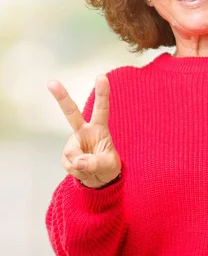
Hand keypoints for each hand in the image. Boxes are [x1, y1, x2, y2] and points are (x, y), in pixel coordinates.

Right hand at [47, 74, 120, 188]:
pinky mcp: (66, 156)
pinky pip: (70, 164)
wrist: (99, 179)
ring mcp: (73, 143)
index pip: (101, 109)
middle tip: (51, 82)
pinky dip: (77, 172)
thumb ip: (95, 163)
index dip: (102, 93)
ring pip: (73, 154)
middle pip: (71, 113)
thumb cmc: (108, 166)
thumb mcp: (109, 165)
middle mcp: (84, 132)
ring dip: (83, 166)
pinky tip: (82, 170)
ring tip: (91, 168)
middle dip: (62, 97)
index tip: (101, 76)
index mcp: (99, 128)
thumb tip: (78, 162)